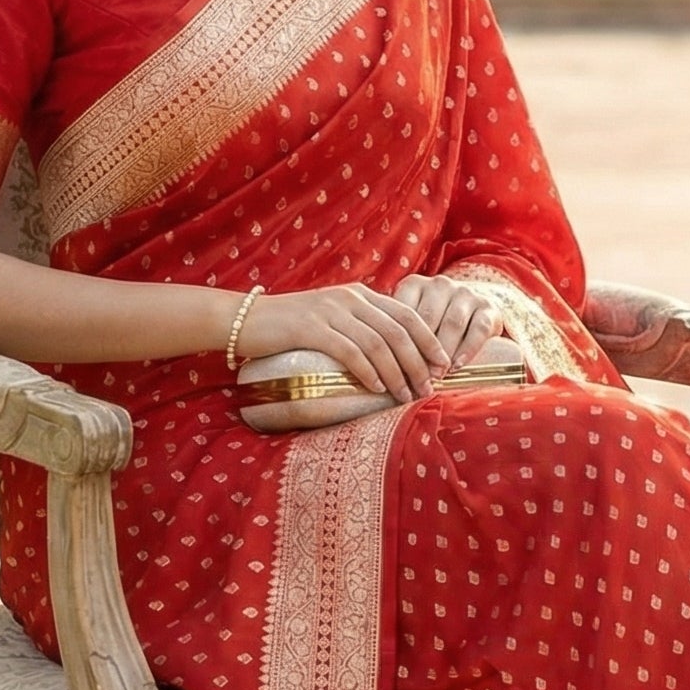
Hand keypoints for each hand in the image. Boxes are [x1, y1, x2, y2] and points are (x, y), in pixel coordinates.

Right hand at [234, 283, 452, 401]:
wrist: (247, 321)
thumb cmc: (291, 327)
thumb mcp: (333, 319)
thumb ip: (361, 327)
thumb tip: (393, 356)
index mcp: (359, 294)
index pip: (407, 315)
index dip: (429, 341)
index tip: (443, 366)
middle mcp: (350, 298)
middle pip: (399, 330)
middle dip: (419, 362)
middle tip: (428, 388)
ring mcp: (331, 311)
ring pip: (378, 343)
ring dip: (397, 372)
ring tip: (406, 395)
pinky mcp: (311, 328)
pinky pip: (350, 350)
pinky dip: (368, 371)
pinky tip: (376, 389)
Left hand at [390, 274, 504, 368]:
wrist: (475, 309)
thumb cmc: (433, 322)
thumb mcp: (412, 321)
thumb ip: (397, 335)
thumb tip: (377, 367)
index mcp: (414, 285)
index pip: (403, 312)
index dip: (398, 341)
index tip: (393, 367)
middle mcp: (440, 284)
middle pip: (427, 319)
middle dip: (420, 351)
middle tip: (414, 376)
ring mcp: (465, 293)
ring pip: (452, 324)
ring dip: (443, 352)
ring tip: (435, 375)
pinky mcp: (488, 307)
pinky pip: (478, 329)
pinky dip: (468, 349)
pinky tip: (457, 366)